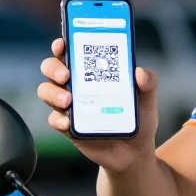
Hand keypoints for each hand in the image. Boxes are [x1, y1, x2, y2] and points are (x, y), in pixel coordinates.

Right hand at [37, 38, 160, 173]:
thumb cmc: (138, 118)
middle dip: (53, 68)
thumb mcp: (147, 99)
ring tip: (68, 101)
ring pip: (47, 91)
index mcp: (92, 71)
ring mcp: (69, 105)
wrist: (134, 152)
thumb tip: (140, 73)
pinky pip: (54, 119)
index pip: (71, 51)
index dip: (62, 44)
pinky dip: (58, 119)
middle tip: (66, 76)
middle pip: (51, 68)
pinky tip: (68, 122)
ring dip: (53, 93)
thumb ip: (148, 83)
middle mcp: (76, 84)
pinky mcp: (67, 126)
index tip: (62, 44)